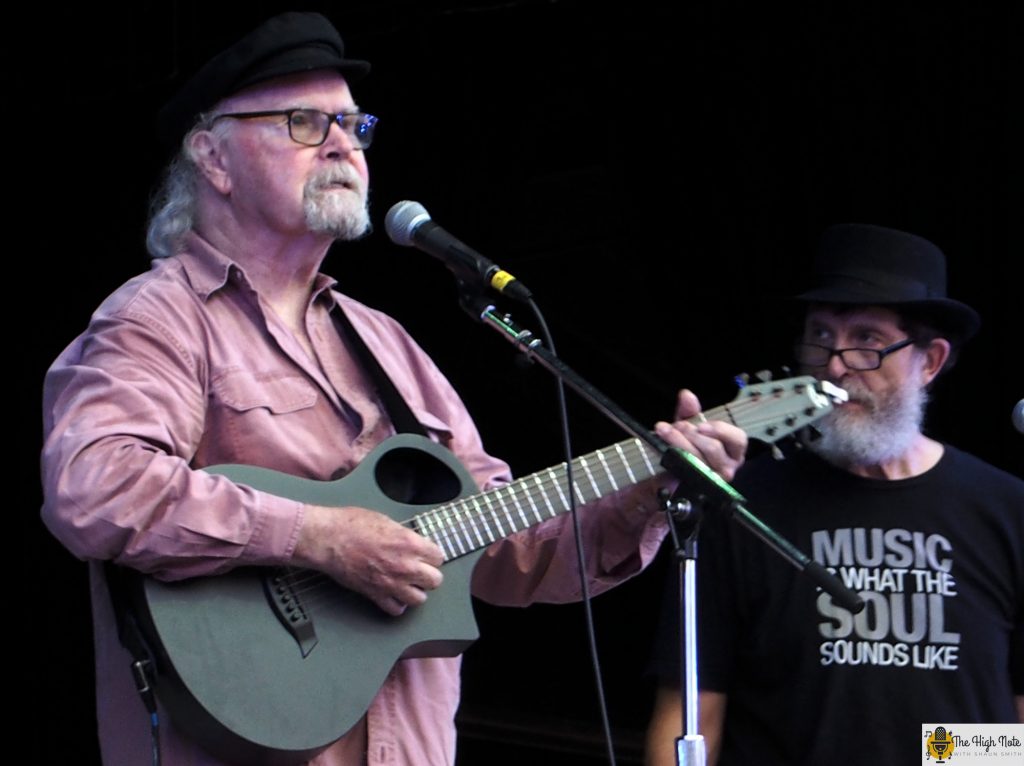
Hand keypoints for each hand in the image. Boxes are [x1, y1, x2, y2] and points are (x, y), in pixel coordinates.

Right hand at [293, 504, 443, 615]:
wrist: (328, 539)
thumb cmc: (351, 525)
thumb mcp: (386, 521)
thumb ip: (405, 536)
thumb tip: (413, 542)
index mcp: (410, 544)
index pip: (439, 557)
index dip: (432, 556)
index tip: (427, 555)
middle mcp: (405, 566)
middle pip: (435, 581)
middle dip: (428, 575)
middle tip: (420, 570)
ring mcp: (391, 583)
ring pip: (419, 599)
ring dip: (415, 591)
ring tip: (408, 583)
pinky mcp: (376, 595)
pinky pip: (396, 609)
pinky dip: (397, 604)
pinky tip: (393, 594)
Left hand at [653, 389, 746, 481]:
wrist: (669, 472)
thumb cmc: (687, 448)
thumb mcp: (689, 426)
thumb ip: (689, 411)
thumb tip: (686, 396)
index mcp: (733, 451)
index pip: (738, 439)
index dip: (720, 430)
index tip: (700, 425)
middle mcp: (727, 467)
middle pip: (714, 448)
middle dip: (693, 434)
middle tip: (678, 426)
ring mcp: (712, 479)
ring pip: (699, 459)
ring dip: (681, 443)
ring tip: (667, 432)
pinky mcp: (697, 487)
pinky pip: (687, 471)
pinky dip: (675, 456)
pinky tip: (664, 447)